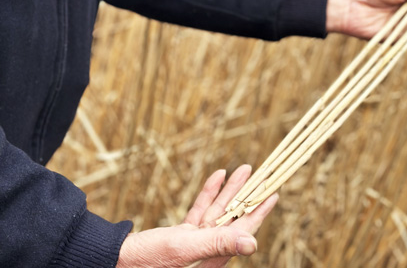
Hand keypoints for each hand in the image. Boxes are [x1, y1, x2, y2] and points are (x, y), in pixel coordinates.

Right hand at [117, 165, 277, 267]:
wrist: (115, 259)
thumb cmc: (146, 259)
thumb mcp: (185, 247)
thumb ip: (218, 243)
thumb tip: (253, 243)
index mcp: (211, 259)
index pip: (242, 234)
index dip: (258, 213)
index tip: (273, 195)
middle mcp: (205, 252)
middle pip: (232, 220)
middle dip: (246, 196)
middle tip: (263, 175)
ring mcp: (193, 243)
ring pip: (217, 213)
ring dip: (229, 190)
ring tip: (243, 168)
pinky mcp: (180, 236)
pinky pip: (199, 212)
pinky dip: (208, 194)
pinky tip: (217, 176)